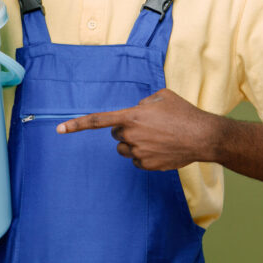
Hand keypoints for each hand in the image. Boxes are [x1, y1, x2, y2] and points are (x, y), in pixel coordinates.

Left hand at [56, 88, 219, 170]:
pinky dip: (145, 156)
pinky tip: (160, 149)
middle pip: (116, 134)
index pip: (98, 120)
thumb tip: (136, 110)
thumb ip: (142, 102)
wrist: (203, 137)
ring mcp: (139, 152)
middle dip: (126, 130)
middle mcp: (131, 135)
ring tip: (156, 137)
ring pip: (125, 149)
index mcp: (131, 116)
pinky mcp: (147, 165)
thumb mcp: (161, 96)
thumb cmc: (183, 112)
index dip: (77, 124)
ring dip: (134, 143)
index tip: (59, 129)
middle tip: (146, 126)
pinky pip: (137, 161)